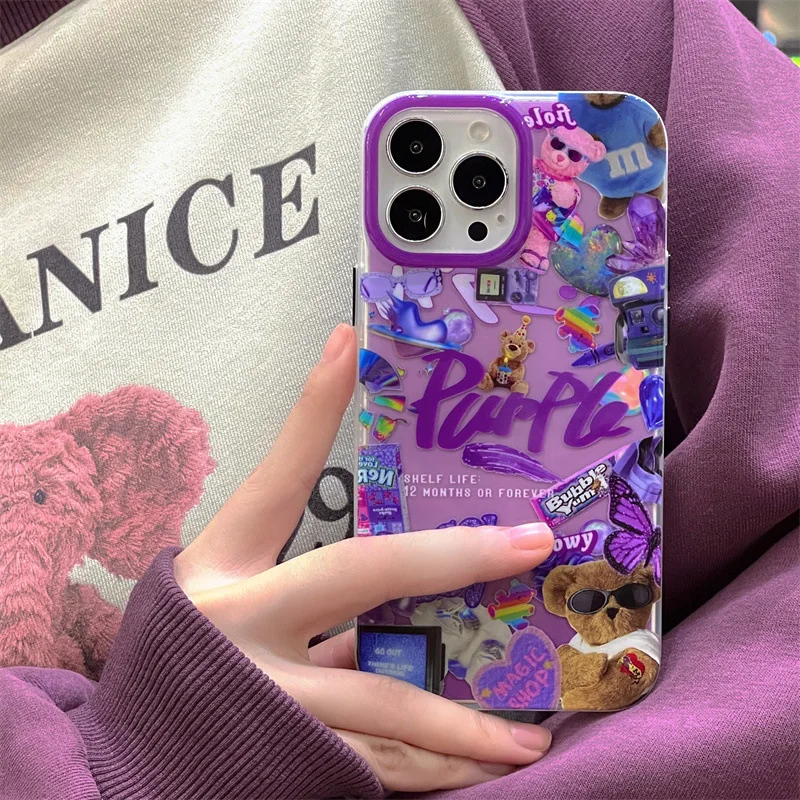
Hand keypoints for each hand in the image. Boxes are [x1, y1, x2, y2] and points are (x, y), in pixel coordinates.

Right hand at [174, 324, 554, 793]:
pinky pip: (376, 766)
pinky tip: (486, 768)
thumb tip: (407, 571)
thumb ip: (305, 588)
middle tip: (531, 544)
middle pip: (357, 574)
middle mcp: (240, 627)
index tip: (349, 343)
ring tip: (532, 733)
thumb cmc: (185, 657)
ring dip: (463, 721)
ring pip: (380, 700)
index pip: (275, 477)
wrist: (124, 762)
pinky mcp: (286, 760)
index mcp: (220, 571)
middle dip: (451, 557)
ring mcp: (264, 699)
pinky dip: (434, 770)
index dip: (312, 410)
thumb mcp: (225, 600)